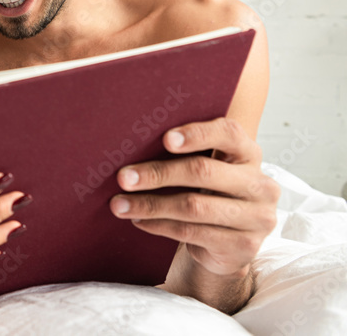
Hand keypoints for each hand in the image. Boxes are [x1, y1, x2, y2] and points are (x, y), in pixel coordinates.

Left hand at [109, 118, 278, 276]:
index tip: (165, 139)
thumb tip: (131, 144)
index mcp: (248, 154)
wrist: (228, 244)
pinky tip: (138, 221)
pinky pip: (192, 232)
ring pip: (194, 206)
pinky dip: (159, 225)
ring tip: (120, 205)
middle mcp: (260, 184)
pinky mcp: (245, 246)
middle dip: (157, 174)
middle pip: (203, 171)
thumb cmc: (208, 194)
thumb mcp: (205, 170)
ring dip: (150, 205)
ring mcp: (257, 218)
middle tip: (123, 177)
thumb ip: (182, 155)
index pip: (228, 133)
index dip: (197, 134)